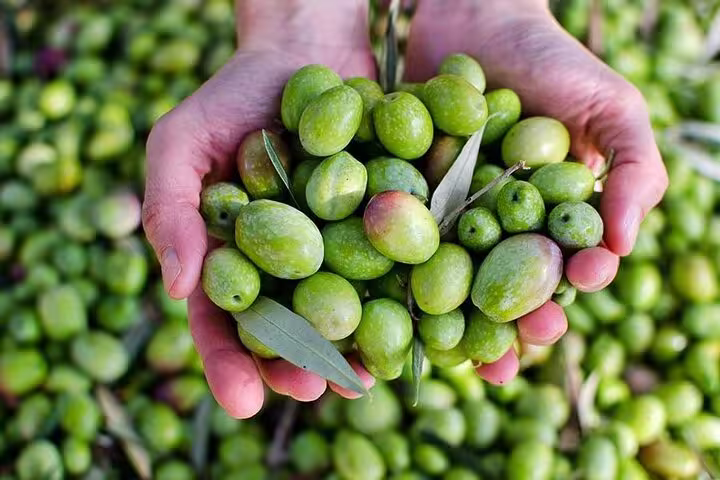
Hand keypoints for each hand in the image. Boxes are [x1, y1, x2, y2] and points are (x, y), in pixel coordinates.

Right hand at [142, 0, 376, 417]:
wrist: (307, 51)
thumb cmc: (234, 95)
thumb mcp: (183, 140)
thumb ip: (170, 208)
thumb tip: (177, 286)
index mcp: (235, 258)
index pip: (226, 321)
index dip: (231, 362)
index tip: (244, 398)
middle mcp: (289, 266)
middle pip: (292, 330)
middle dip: (300, 366)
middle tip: (312, 392)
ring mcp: (341, 250)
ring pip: (348, 312)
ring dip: (357, 350)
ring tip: (365, 379)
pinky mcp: (389, 226)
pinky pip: (398, 268)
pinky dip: (406, 297)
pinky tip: (418, 326)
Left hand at [405, 0, 667, 383]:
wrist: (475, 15)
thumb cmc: (553, 62)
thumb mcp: (610, 108)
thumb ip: (632, 170)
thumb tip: (623, 243)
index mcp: (545, 223)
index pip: (556, 272)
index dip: (559, 298)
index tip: (557, 316)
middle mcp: (490, 230)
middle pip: (494, 289)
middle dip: (498, 327)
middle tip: (495, 359)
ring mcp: (439, 218)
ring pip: (437, 278)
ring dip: (437, 321)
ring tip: (435, 355)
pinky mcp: (393, 198)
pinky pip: (387, 237)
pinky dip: (381, 269)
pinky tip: (375, 302)